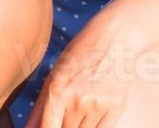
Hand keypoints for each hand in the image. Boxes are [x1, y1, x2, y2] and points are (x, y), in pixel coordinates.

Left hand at [24, 26, 142, 127]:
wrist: (116, 39)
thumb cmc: (81, 53)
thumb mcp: (55, 73)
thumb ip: (40, 105)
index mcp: (58, 90)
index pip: (48, 127)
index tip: (47, 127)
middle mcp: (78, 100)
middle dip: (63, 125)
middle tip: (67, 110)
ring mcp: (99, 105)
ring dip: (78, 126)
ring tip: (80, 107)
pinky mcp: (117, 107)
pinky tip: (92, 115)